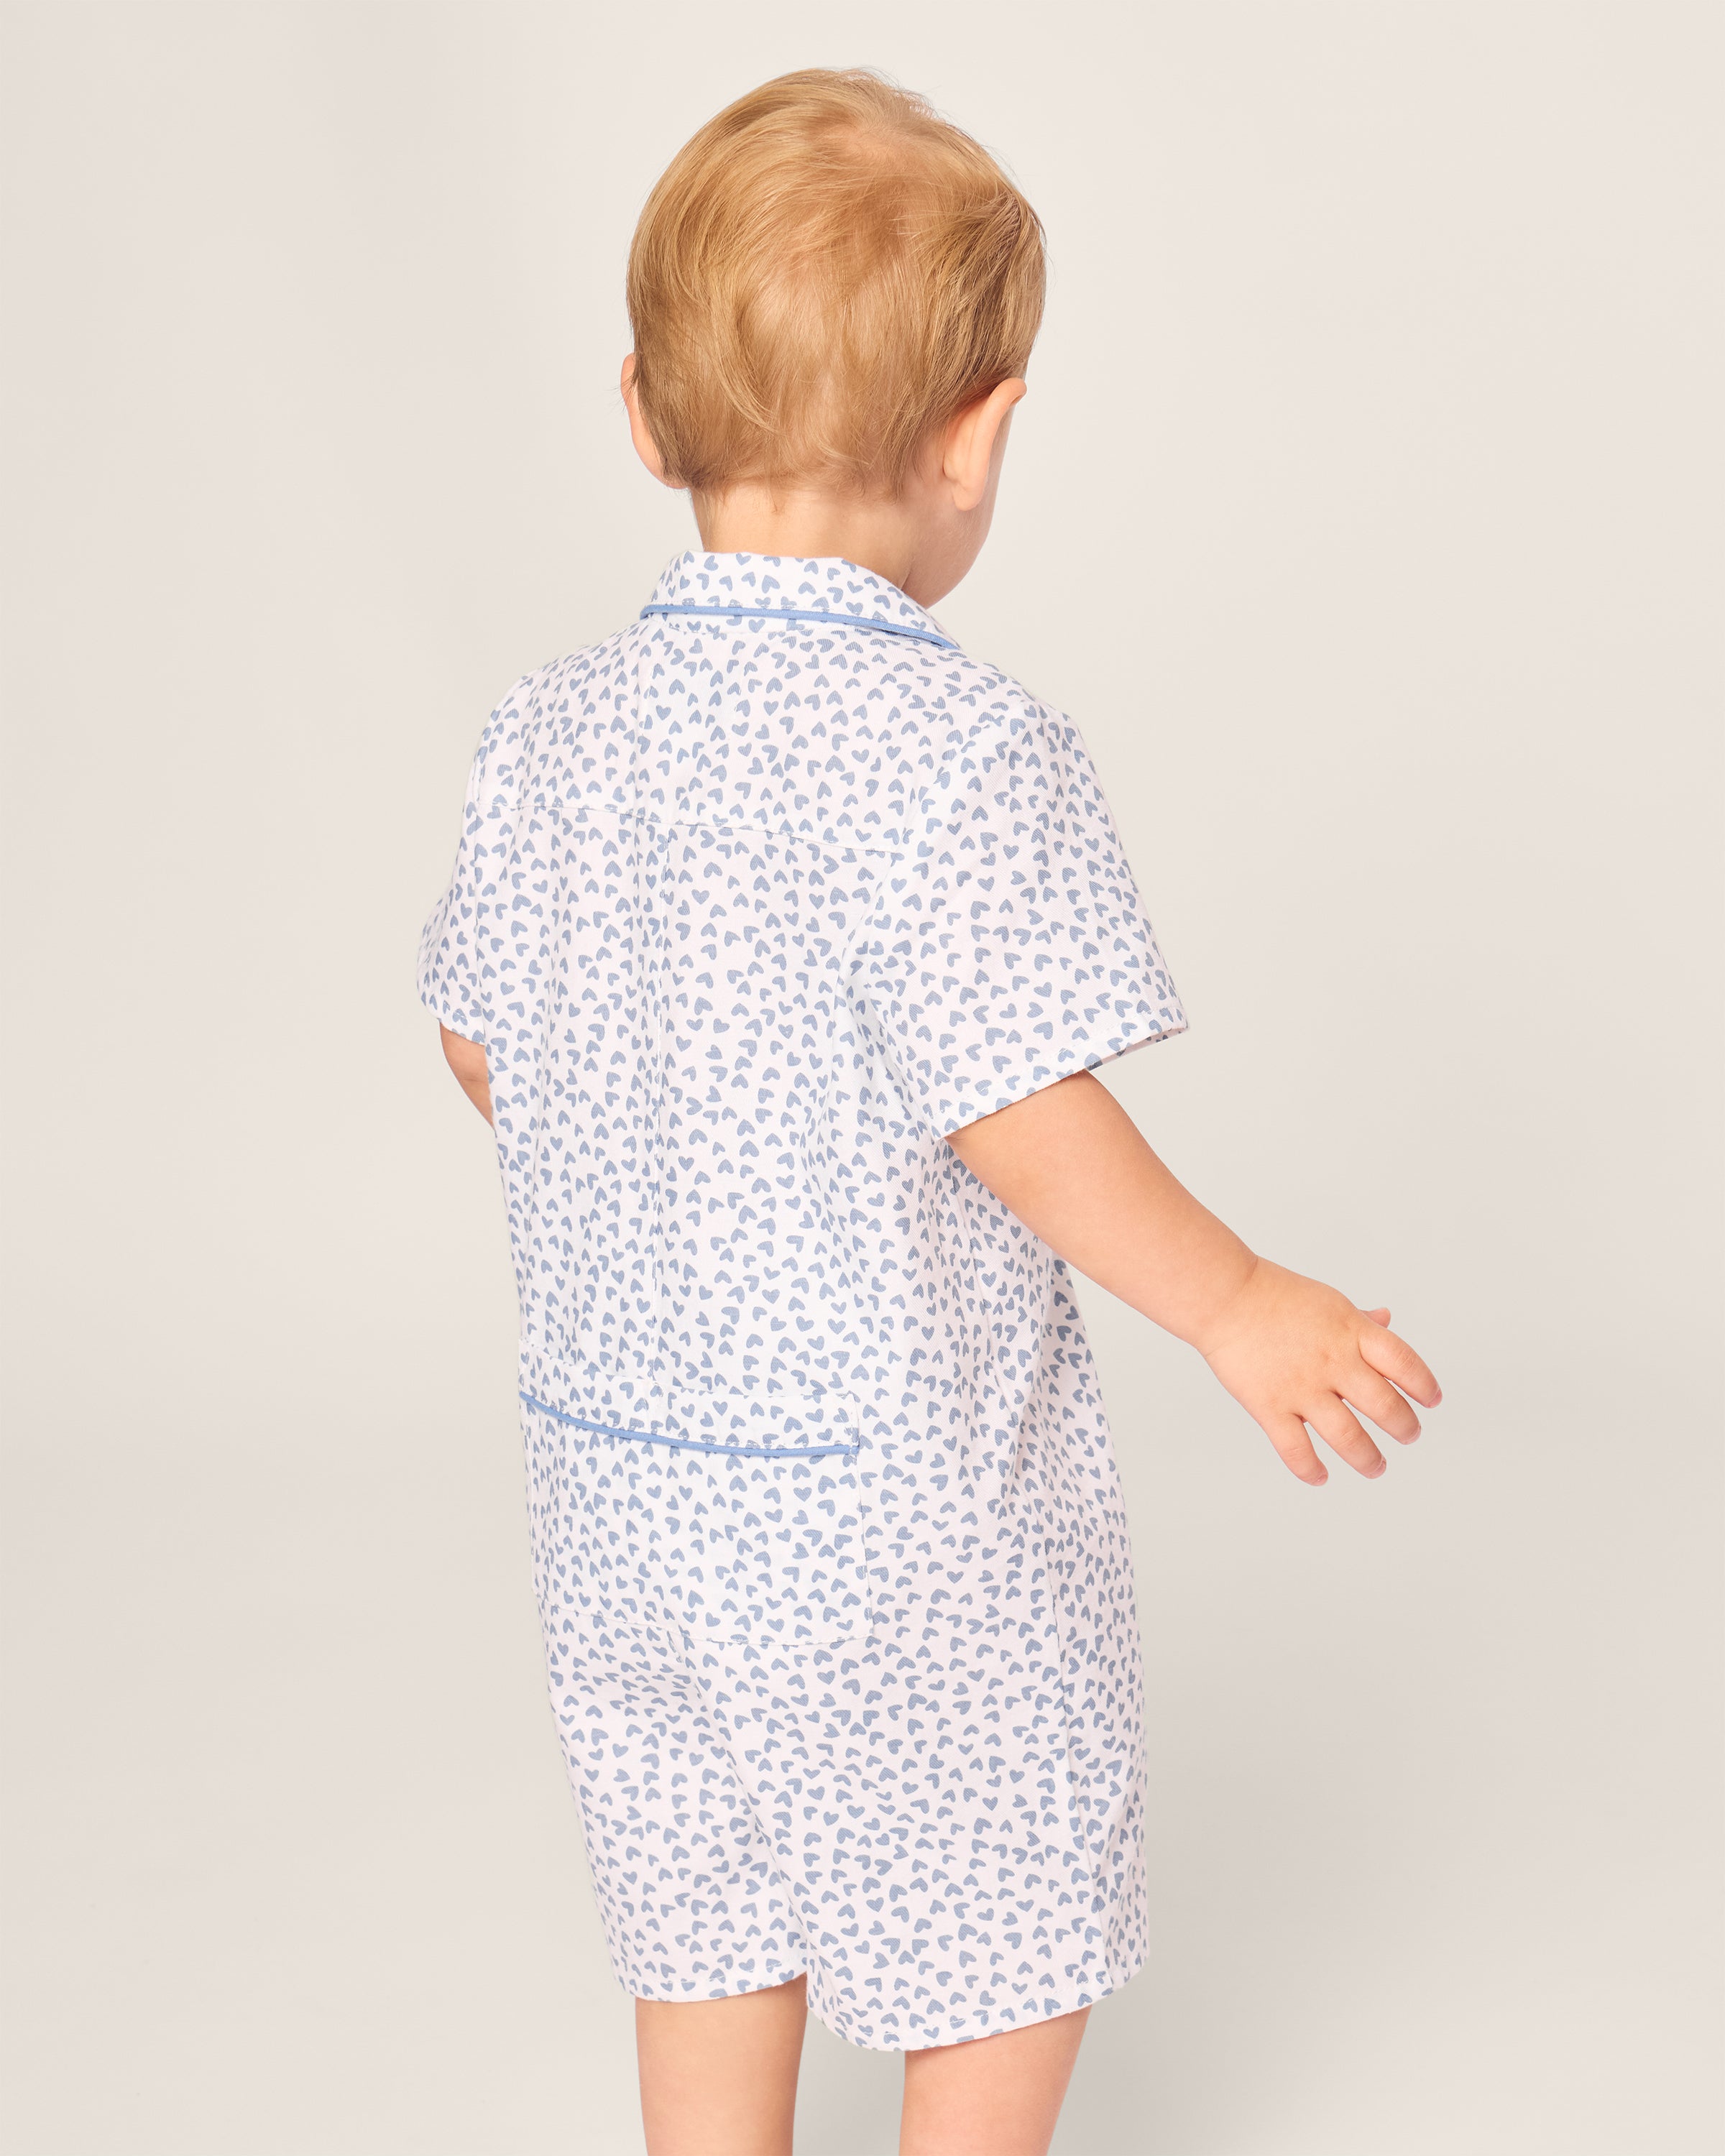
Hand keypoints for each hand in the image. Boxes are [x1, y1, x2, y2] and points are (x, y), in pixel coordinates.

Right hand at [1193, 1258, 1440, 1484]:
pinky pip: (1296, 1450)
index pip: (1404, 1363)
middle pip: (1385, 1406)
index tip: (1431, 1401)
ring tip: (1376, 1467)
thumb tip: (1386, 1319)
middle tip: (1408, 1435)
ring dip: (1369, 1458)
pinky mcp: (1269, 1406)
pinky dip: (1311, 1470)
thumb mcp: (1328, 1301)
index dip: (1424, 1385)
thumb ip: (1359, 1319)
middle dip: (1404, 1427)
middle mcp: (1333, 1362)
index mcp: (1351, 1331)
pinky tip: (1322, 1476)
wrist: (1224, 1296)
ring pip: (1349, 1438)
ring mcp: (1302, 1387)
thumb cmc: (1275, 1295)